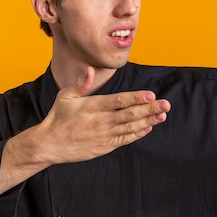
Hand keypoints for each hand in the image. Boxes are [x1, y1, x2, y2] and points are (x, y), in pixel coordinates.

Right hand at [0, 67, 170, 194]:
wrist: (50, 144)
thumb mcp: (66, 96)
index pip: (119, 100)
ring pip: (131, 127)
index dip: (137, 98)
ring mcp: (104, 135)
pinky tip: (148, 127)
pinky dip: (137, 133)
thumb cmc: (59, 117)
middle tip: (166, 104)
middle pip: (130, 114)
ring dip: (148, 121)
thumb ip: (81, 83)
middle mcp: (101, 121)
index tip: (151, 95)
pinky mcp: (105, 146)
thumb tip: (90, 70)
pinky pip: (125, 139)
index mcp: (93, 106)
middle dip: (150, 109)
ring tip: (162, 115)